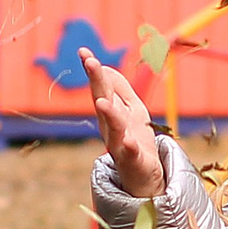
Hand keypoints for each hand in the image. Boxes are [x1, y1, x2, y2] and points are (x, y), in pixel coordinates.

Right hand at [80, 47, 162, 196]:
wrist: (144, 177)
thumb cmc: (135, 140)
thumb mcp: (132, 109)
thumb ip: (119, 88)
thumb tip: (106, 66)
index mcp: (110, 113)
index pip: (100, 87)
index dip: (93, 69)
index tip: (84, 51)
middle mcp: (110, 127)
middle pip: (102, 101)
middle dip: (96, 82)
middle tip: (90, 62)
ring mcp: (119, 144)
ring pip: (113, 127)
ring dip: (108, 113)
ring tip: (102, 101)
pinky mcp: (133, 161)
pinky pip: (129, 154)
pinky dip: (128, 147)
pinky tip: (128, 141)